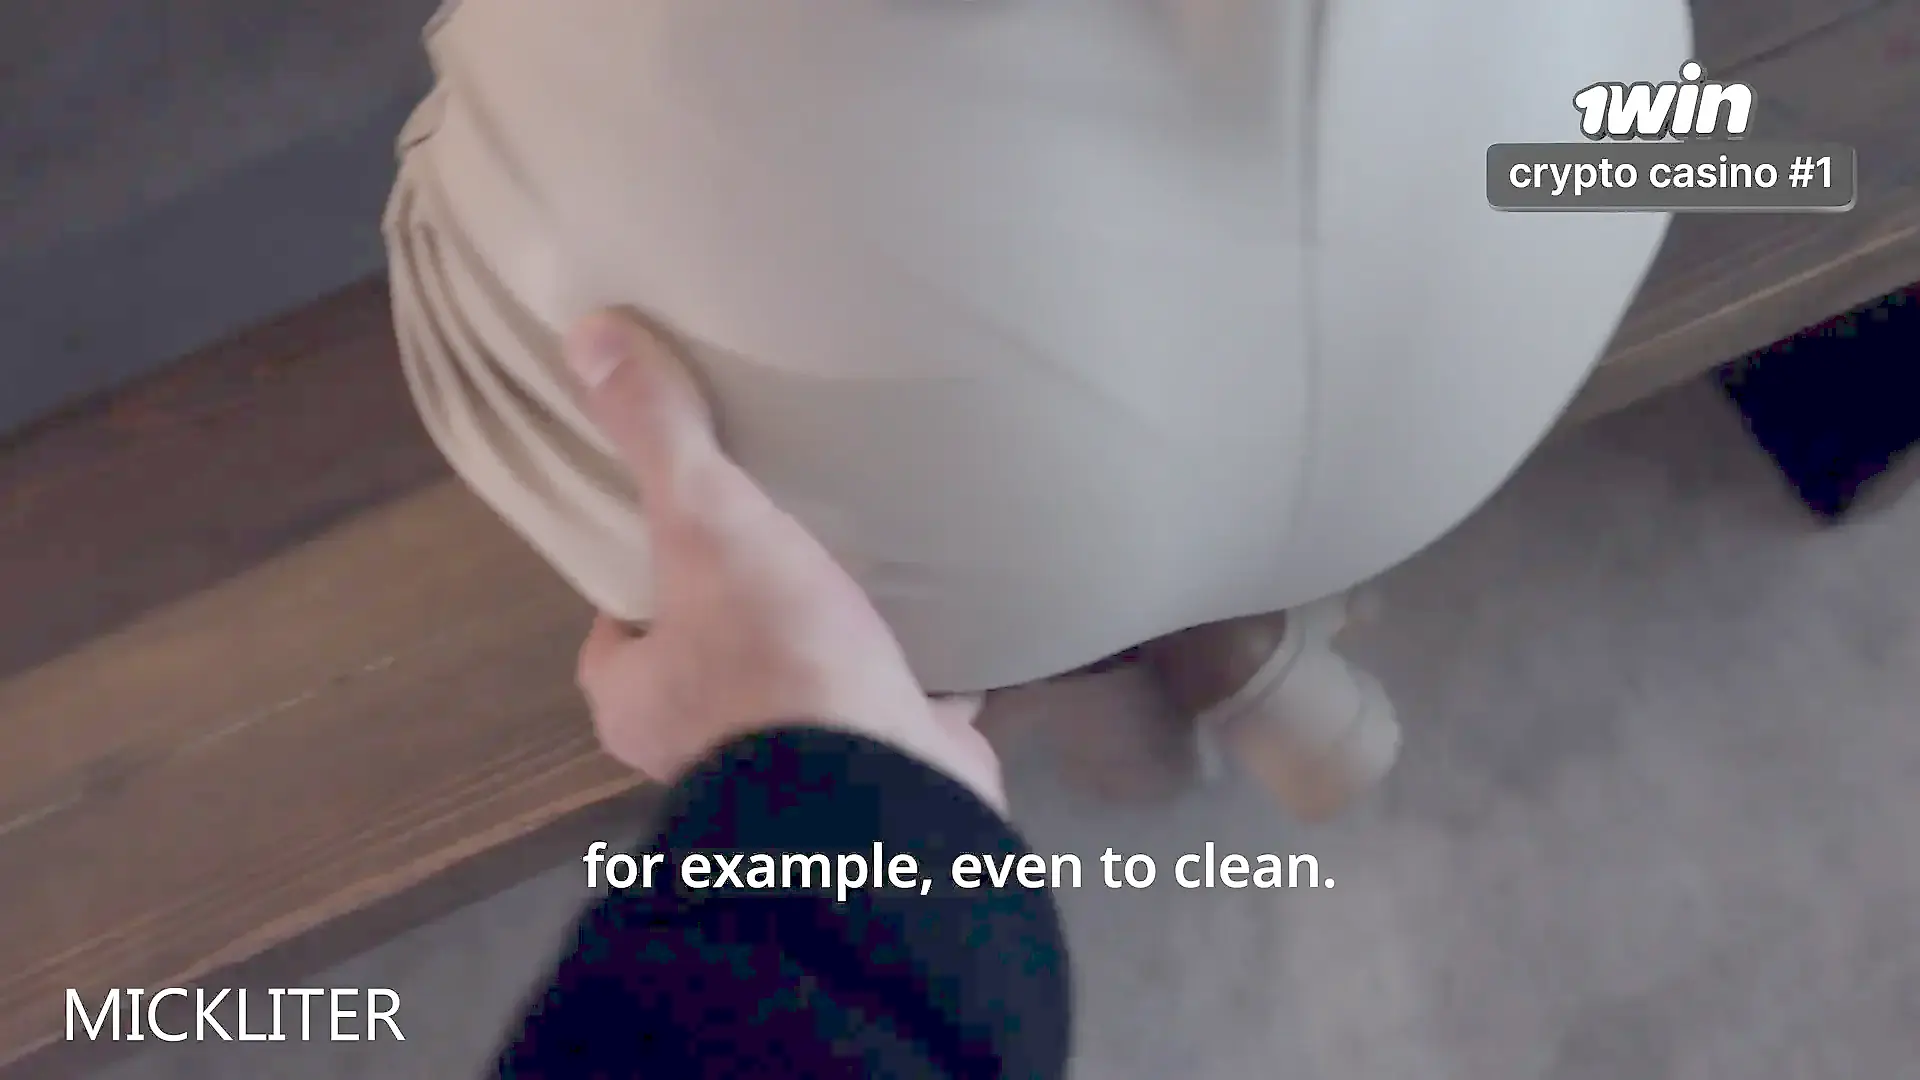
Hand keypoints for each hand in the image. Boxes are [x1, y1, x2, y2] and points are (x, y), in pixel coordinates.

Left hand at [562, 309, 1006, 811]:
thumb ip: (660, 436)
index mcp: (640, 700)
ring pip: (806, 700)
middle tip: (783, 551)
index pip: (620, 633)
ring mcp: (802, 775)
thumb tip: (585, 333)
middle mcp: (705, 751)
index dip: (642, 586)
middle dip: (745, 623)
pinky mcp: (885, 783)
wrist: (879, 794)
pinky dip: (918, 693)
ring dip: (832, 660)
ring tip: (870, 588)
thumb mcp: (708, 525)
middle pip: (713, 667)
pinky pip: (896, 724)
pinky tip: (951, 646)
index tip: (683, 538)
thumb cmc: (770, 661)